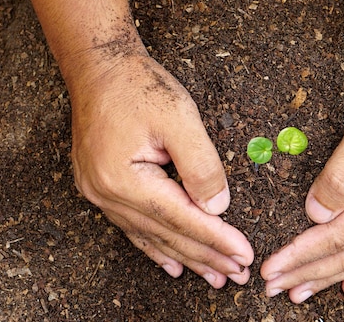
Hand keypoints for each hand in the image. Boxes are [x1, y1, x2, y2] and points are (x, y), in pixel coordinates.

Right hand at [69, 44, 252, 287]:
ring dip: (186, 257)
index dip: (216, 238)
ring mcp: (99, 193)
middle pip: (166, 235)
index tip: (244, 254)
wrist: (98, 67)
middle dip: (206, 255)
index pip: (181, 219)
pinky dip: (156, 247)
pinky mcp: (100, 187)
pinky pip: (133, 227)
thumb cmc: (138, 87)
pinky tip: (172, 264)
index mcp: (124, 179)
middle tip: (238, 274)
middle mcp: (106, 194)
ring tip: (214, 276)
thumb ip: (201, 166)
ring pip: (151, 236)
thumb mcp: (179, 118)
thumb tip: (218, 208)